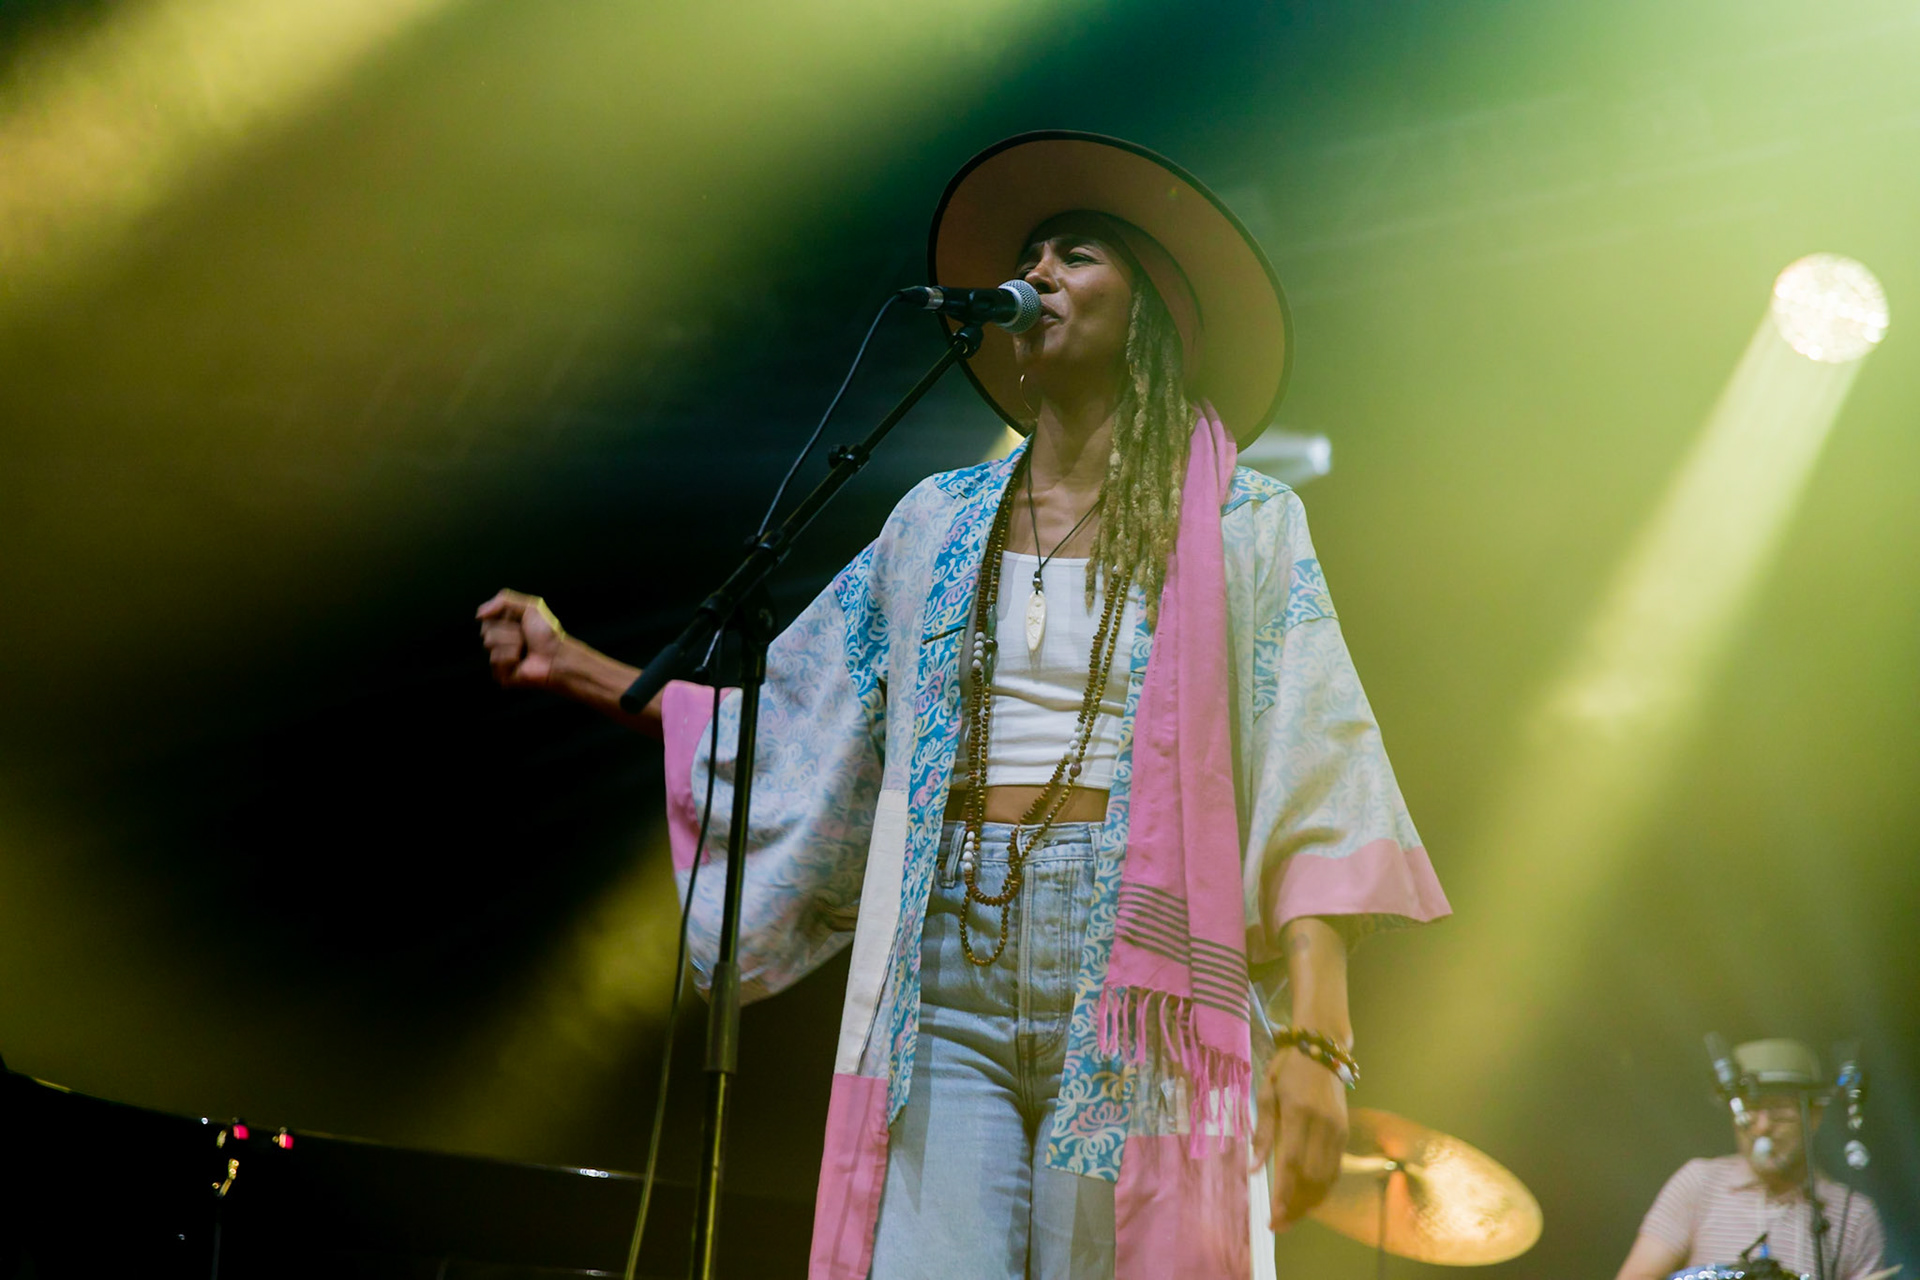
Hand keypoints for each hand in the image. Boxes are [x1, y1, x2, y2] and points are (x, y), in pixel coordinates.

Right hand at [476, 589, 566, 687]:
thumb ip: (503, 601)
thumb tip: (479, 614)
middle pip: (486, 631)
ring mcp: (497, 659)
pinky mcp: (499, 674)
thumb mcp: (529, 607)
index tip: (520, 621)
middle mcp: (496, 642)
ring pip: (490, 645)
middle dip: (510, 631)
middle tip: (525, 637)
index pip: (485, 617)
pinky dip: (512, 657)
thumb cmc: (547, 633)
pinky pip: (496, 660)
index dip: (504, 618)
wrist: (557, 656)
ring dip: (513, 644)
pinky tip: (521, 661)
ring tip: (525, 649)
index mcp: (501, 626)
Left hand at [1251, 1041, 1348, 1230]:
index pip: (1292, 1164)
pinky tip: (1309, 1198)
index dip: (1284, 1194)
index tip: (1273, 1217)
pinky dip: (1322, 1188)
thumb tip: (1253, 1168)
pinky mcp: (1344, 1132)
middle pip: (1312, 1177)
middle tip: (1278, 1225)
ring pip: (1326, 1178)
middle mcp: (1323, 1126)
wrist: (1323, 1048)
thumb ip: (1262, 1132)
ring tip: (1291, 1218)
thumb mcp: (1267, 1092)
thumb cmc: (1287, 1068)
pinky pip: (1334, 1168)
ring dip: (1310, 1202)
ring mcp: (1337, 1130)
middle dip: (1296, 1206)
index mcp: (1299, 1113)